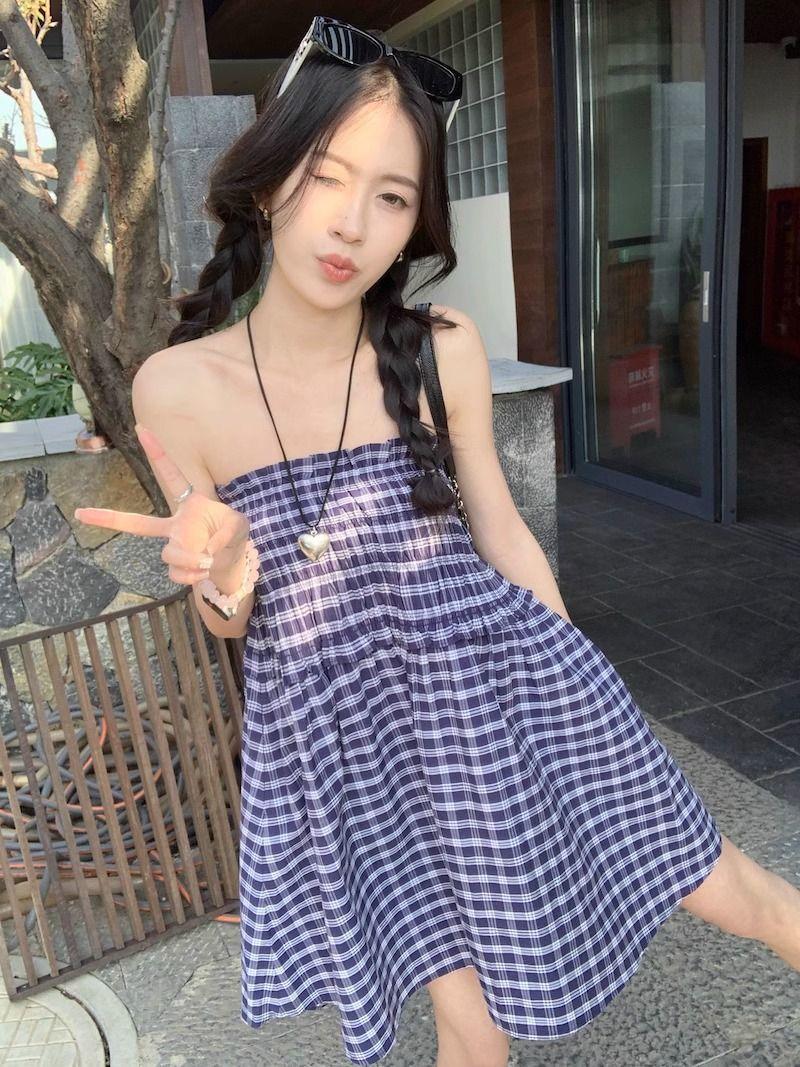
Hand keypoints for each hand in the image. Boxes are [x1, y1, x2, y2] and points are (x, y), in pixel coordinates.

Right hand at [74, 424, 250, 587]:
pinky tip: (204, 570)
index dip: (157, 453)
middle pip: (137, 523)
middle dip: (108, 518)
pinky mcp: (175, 565)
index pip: (171, 475)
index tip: (141, 428)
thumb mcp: (240, 526)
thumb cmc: (235, 535)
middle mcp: (175, 525)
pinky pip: (177, 572)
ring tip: (208, 561)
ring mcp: (172, 545)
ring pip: (169, 554)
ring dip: (191, 561)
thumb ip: (226, 534)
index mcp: (189, 504)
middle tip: (80, 513)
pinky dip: (194, 575)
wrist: (234, 561)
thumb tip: (204, 553)